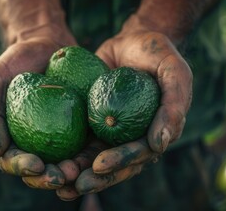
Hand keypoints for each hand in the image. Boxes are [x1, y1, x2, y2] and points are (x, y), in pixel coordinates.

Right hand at [0, 31, 76, 188]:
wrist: (46, 42)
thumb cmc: (16, 61)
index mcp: (11, 137)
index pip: (13, 160)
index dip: (22, 168)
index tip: (36, 165)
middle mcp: (35, 141)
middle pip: (40, 169)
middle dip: (48, 178)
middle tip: (61, 177)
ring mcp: (59, 135)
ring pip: (64, 162)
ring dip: (72, 173)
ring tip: (79, 172)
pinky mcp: (81, 126)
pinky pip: (87, 144)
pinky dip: (91, 155)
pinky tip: (99, 157)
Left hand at [57, 29, 192, 197]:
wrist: (132, 40)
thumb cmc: (158, 54)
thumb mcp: (174, 72)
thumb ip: (174, 105)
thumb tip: (161, 145)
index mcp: (155, 132)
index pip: (139, 154)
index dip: (121, 162)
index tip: (100, 165)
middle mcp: (133, 136)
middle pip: (116, 164)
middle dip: (97, 178)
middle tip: (77, 184)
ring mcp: (112, 131)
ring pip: (96, 158)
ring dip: (79, 174)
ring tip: (59, 184)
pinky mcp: (93, 122)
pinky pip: (80, 140)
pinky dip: (68, 154)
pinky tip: (50, 162)